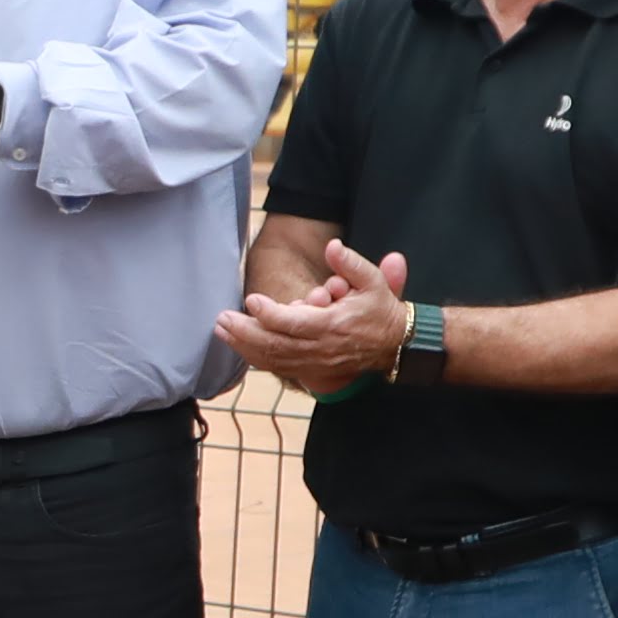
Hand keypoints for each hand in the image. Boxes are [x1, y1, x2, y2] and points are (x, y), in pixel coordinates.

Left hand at [222, 238, 414, 392]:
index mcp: (333, 325)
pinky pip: (280, 367)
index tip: (251, 300)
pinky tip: (241, 348)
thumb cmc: (380, 310)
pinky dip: (258, 359)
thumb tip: (333, 247)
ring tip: (222, 332)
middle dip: (244, 333)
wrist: (396, 345)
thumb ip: (351, 264)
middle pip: (275, 345)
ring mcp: (315, 363)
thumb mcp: (373, 281)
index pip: (294, 323)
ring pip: (273, 359)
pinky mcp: (313, 370)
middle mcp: (320, 348)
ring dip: (244, 347)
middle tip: (221, 319)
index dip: (269, 313)